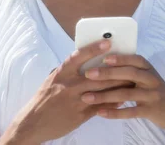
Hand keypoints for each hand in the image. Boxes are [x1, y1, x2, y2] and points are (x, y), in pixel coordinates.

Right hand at [0, 40, 132, 143]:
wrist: (33, 121)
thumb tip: (85, 61)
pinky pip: (100, 107)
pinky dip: (112, 103)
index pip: (79, 56)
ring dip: (118, 86)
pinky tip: (122, 99)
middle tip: (129, 65)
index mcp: (61, 73)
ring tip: (131, 81)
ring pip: (102, 91)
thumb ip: (68, 71)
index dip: (94, 48)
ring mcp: (75, 100)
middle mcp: (69, 85)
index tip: (108, 42)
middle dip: (115, 70)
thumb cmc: (44, 98)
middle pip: (97, 75)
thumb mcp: (52, 79)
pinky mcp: (79, 115)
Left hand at [80, 54, 164, 131]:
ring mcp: (152, 95)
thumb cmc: (155, 90)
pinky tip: (100, 113)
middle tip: (88, 74)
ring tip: (87, 97)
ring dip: (105, 96)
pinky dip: (114, 113)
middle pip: (129, 74)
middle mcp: (152, 79)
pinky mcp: (151, 111)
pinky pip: (130, 112)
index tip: (103, 57)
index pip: (134, 59)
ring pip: (126, 94)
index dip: (120, 58)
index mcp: (149, 68)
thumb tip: (104, 61)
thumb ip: (131, 70)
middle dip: (107, 73)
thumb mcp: (147, 76)